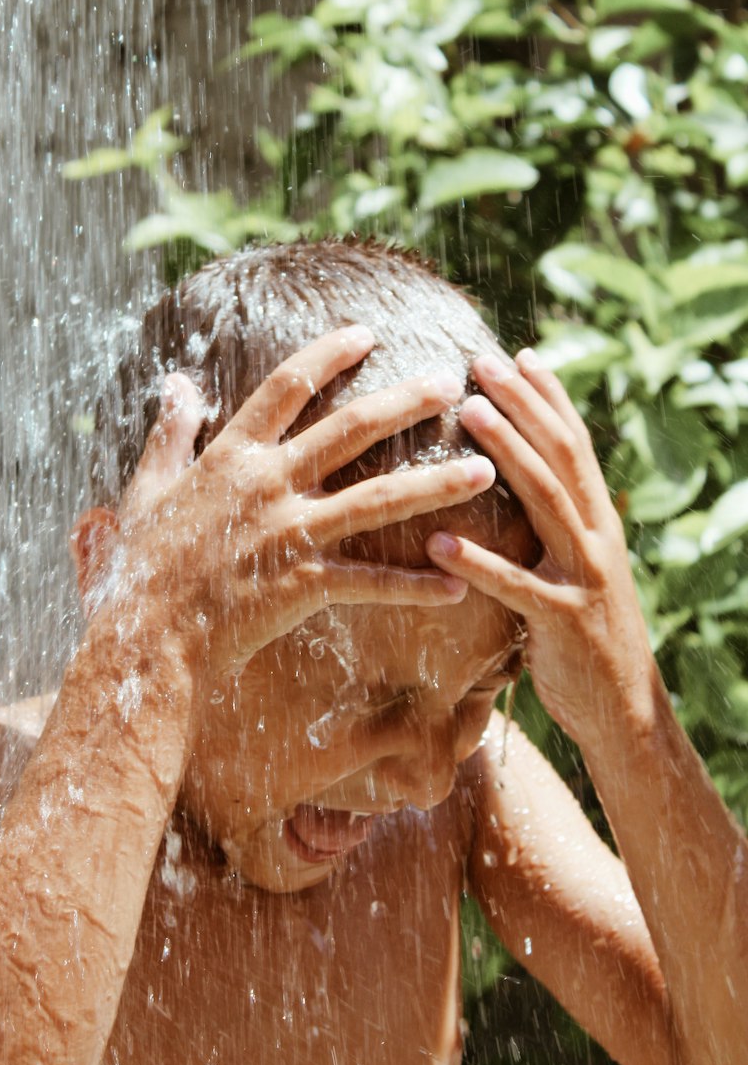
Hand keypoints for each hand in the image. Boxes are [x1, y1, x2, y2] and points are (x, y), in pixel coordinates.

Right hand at [102, 327, 496, 694]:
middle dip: (405, 400)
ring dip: (435, 484)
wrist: (143, 639)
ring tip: (483, 470)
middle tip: (451, 381)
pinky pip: (372, 582)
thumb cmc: (141, 567)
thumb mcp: (147, 488)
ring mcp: (289, 534)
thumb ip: (169, 432)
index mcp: (230, 456)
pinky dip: (415, 584)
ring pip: (377, 500)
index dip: (329, 354)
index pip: (287, 386)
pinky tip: (458, 584)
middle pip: (350, 428)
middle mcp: (267, 484)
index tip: (367, 332)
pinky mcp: (303, 585)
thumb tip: (176, 383)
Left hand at [425, 349, 654, 745]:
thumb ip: (554, 528)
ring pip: (548, 501)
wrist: (626, 711)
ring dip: (508, 454)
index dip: (549, 397)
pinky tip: (437, 544)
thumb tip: (519, 482)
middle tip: (482, 361)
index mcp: (597, 523)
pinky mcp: (564, 622)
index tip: (518, 353)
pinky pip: (517, 587)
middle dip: (523, 404)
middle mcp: (597, 538)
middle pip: (561, 456)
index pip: (573, 445)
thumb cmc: (584, 635)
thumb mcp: (575, 571)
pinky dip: (479, 564)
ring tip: (468, 415)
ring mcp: (585, 578)